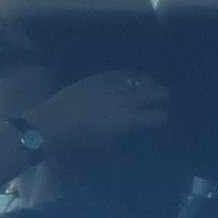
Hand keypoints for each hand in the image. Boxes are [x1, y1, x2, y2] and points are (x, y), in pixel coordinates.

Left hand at [27, 71, 169, 149]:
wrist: (52, 124)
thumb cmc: (78, 142)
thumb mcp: (105, 145)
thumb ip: (123, 134)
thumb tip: (134, 128)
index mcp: (127, 120)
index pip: (155, 116)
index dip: (161, 117)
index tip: (164, 118)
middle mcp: (124, 100)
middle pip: (152, 93)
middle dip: (161, 96)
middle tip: (165, 98)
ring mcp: (111, 86)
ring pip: (139, 80)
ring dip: (149, 82)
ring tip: (154, 84)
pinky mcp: (98, 78)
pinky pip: (121, 73)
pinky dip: (131, 74)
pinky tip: (135, 75)